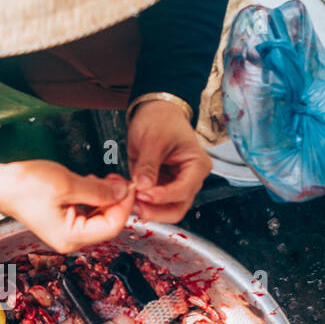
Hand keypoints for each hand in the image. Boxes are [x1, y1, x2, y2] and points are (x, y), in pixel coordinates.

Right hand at [0, 159, 135, 253]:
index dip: (124, 205)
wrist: (0, 184)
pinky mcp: (64, 222)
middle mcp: (71, 239)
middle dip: (116, 201)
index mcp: (71, 236)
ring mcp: (67, 232)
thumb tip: (122, 191)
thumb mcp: (67, 184)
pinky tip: (91, 183)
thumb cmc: (25, 186)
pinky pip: (88, 212)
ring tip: (102, 178)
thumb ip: (99, 190)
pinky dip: (94, 198)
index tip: (129, 185)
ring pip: (99, 217)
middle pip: (107, 223)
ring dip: (105, 198)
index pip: (112, 226)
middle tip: (117, 178)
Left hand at [127, 100, 210, 222]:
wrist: (155, 112)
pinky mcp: (162, 187)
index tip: (142, 193)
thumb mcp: (152, 139)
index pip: (184, 191)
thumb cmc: (161, 120)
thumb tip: (143, 186)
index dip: (162, 196)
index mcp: (197, 166)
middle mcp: (190, 179)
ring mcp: (176, 185)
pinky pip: (153, 203)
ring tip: (128, 199)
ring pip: (164, 211)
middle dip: (155, 211)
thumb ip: (148, 164)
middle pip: (177, 209)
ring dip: (146, 209)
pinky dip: (140, 203)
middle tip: (134, 204)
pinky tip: (127, 194)